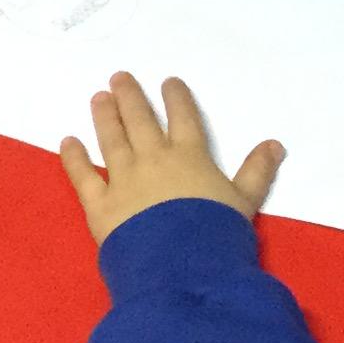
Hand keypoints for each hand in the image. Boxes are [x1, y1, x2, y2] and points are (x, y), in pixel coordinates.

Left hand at [60, 73, 282, 242]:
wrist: (181, 265)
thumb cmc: (216, 232)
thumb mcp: (245, 202)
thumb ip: (257, 172)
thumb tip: (275, 143)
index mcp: (190, 156)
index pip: (183, 119)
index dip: (176, 99)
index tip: (168, 82)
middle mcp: (154, 159)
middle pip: (140, 121)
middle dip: (130, 97)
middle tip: (118, 77)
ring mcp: (123, 179)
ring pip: (112, 140)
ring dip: (105, 116)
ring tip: (98, 97)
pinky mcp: (100, 204)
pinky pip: (83, 176)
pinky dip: (74, 158)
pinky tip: (67, 141)